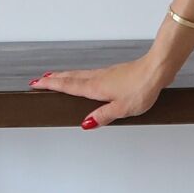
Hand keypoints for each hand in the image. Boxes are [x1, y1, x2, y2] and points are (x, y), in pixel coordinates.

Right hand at [27, 55, 168, 127]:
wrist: (157, 69)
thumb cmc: (142, 87)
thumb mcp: (122, 109)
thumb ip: (103, 116)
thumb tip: (85, 123)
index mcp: (95, 87)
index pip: (67, 86)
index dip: (51, 85)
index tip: (36, 83)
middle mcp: (98, 78)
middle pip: (70, 77)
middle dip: (54, 79)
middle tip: (40, 80)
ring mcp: (106, 73)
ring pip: (80, 74)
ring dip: (66, 76)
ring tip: (56, 78)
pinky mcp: (115, 72)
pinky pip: (91, 74)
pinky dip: (80, 75)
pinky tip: (85, 79)